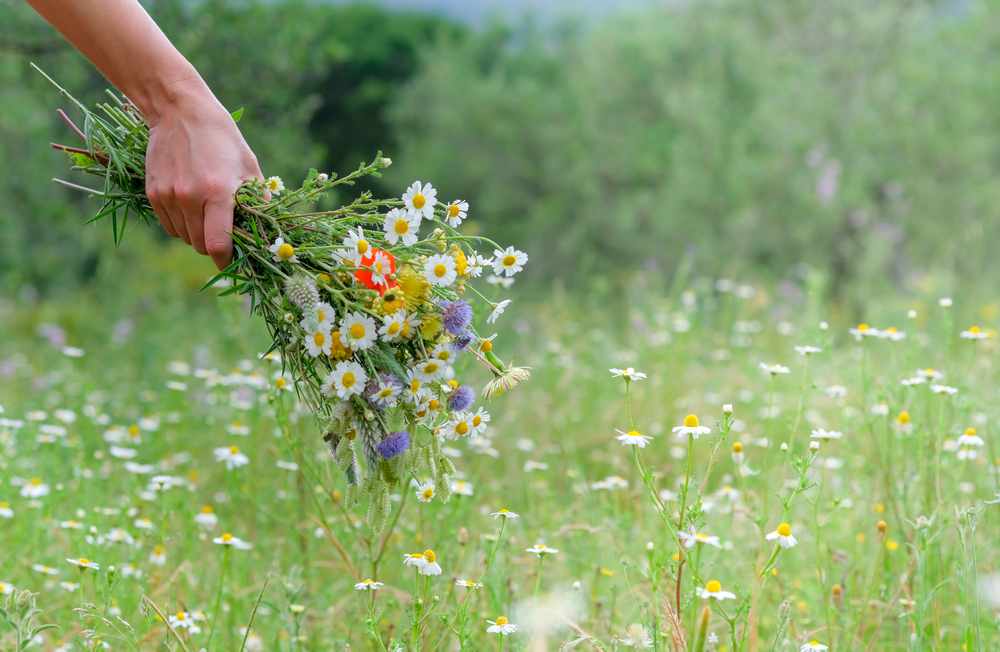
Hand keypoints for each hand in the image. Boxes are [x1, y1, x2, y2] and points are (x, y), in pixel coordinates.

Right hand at [144, 82, 262, 269]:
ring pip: (184, 237)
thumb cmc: (221, 136)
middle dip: (215, 246)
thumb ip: (258, 200)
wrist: (178, 109)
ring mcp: (168, 196)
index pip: (218, 244)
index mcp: (218, 192)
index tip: (234, 261)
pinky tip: (191, 206)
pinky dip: (182, 224)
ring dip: (198, 235)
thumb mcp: (248, 165)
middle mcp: (190, 197)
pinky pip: (170, 225)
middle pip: (201, 245)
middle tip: (225, 233)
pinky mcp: (153, 193)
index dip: (226, 260)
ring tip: (208, 213)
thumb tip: (266, 230)